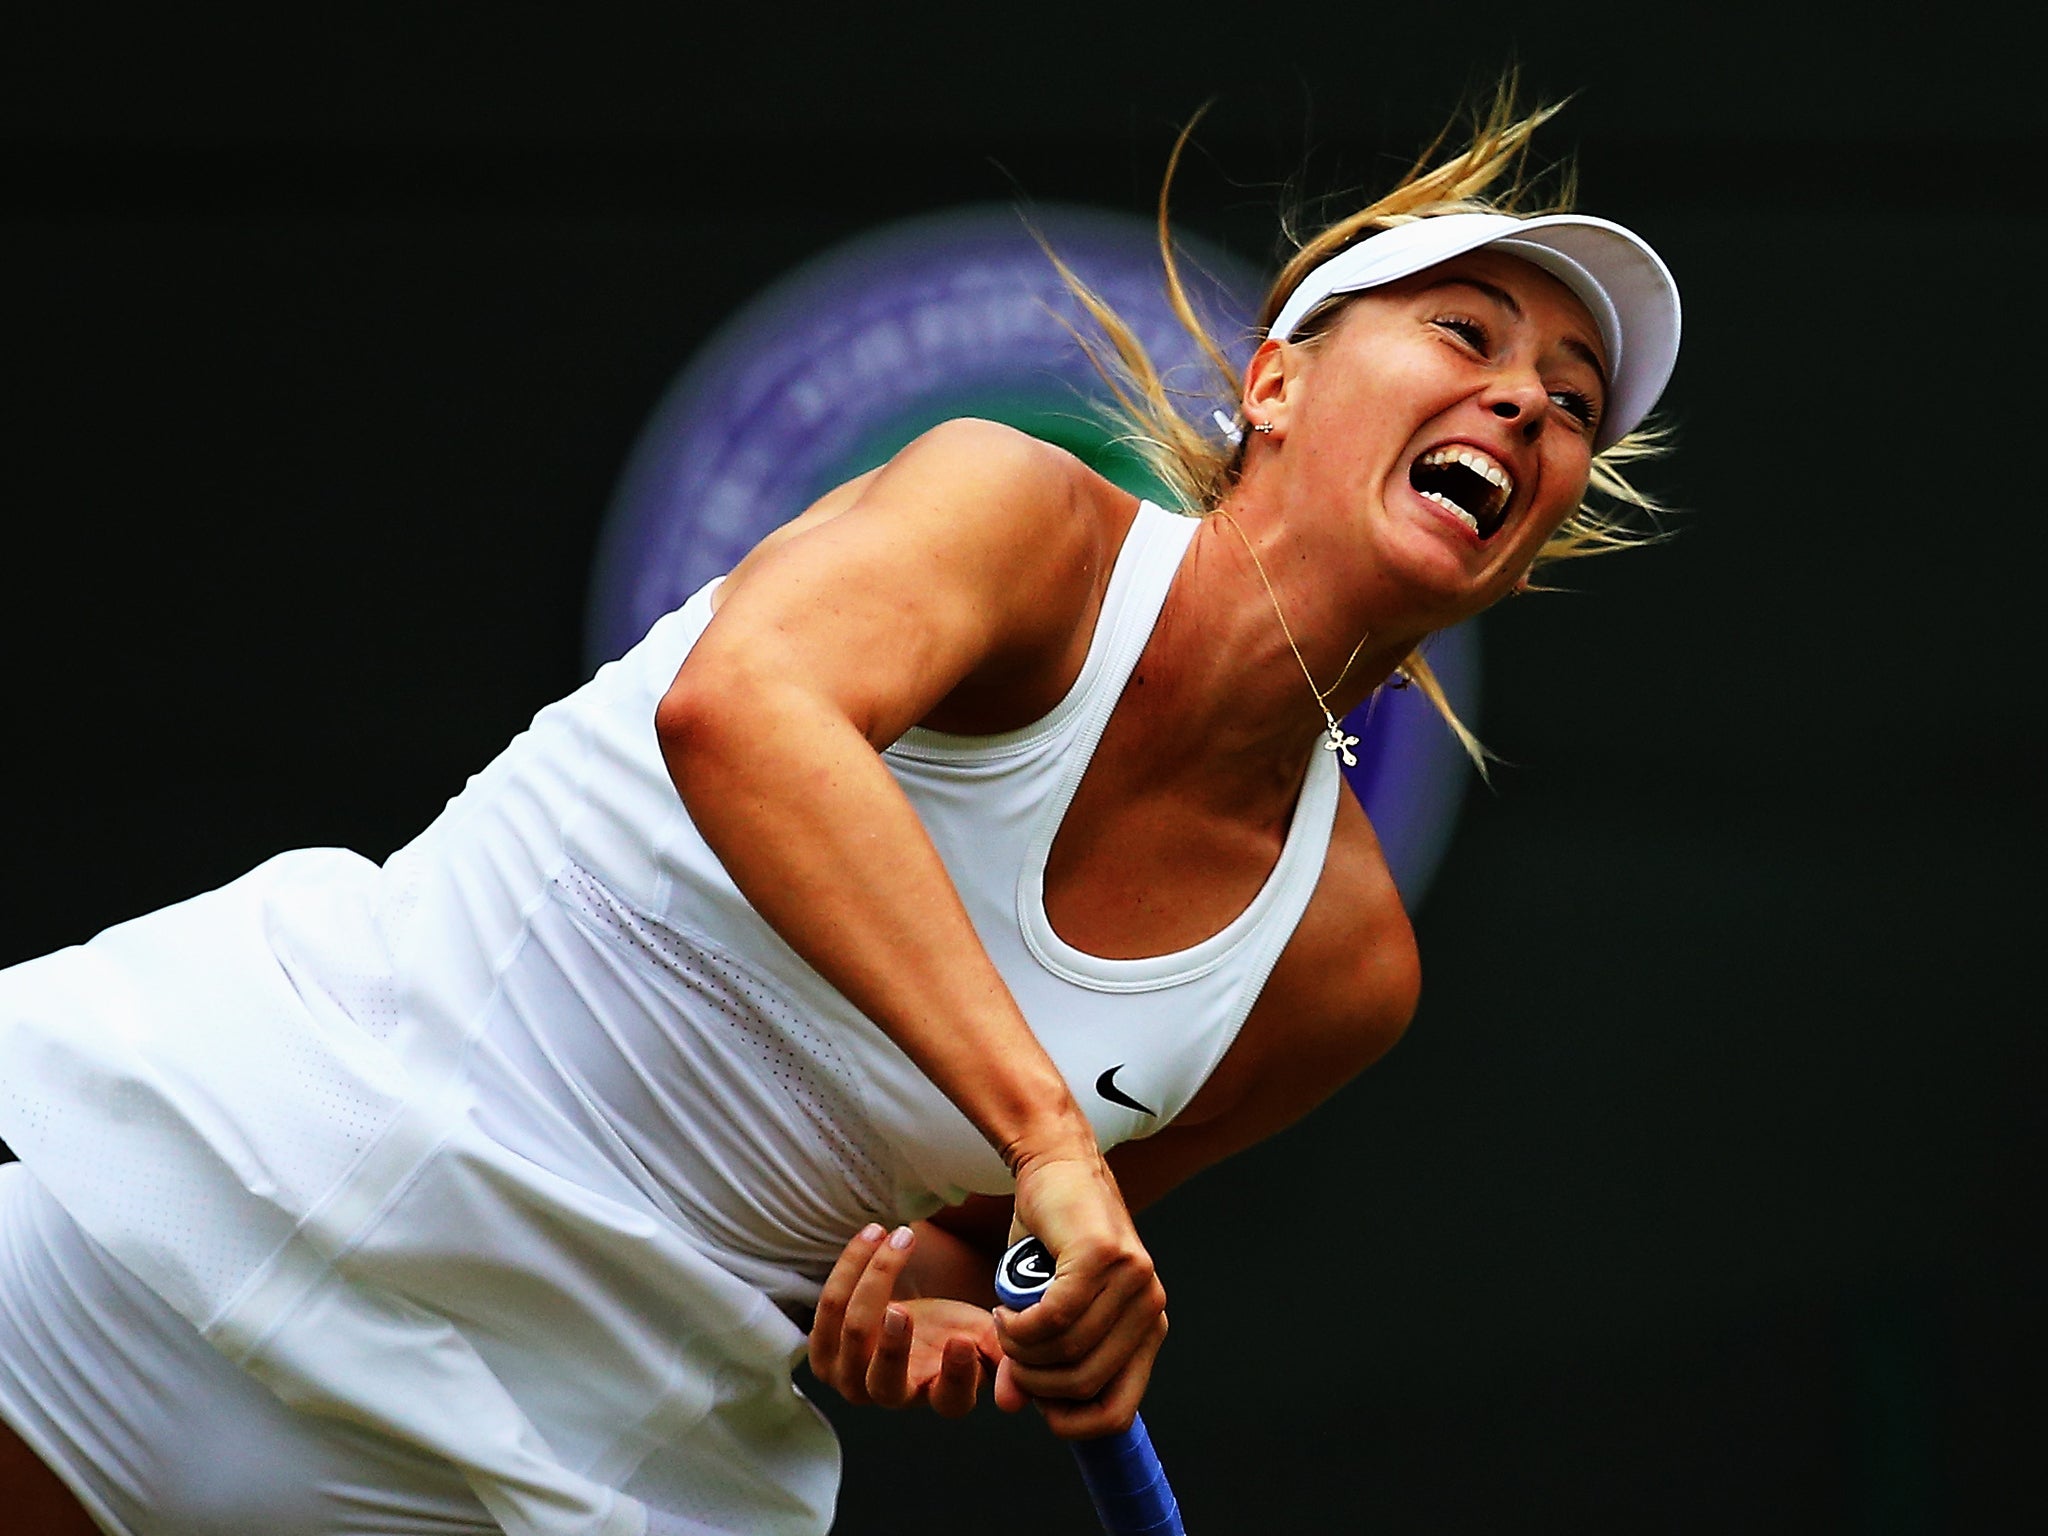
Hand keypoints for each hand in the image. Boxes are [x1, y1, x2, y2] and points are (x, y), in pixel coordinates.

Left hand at [809, 1224, 1000, 1417]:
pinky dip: (851, 1265)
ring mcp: (850, 1378)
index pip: (949, 1400)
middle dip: (892, 1348)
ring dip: (873, 1280)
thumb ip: (1004, 1354)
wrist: (911, 1313)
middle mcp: (891, 1395)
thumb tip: (1017, 1381)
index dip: (956, 1373)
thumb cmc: (949, 1326)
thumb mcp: (982, 1335)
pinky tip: (874, 1234)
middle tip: (901, 1310)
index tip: (962, 1339)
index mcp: (939, 1395)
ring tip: (897, 1237)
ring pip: (852, 1335)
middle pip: (885, 1382)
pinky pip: (829, 1307)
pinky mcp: (823, 1352)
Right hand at [992, 1149, 1167, 1439]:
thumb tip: (1010, 1403)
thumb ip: (1033, 1357)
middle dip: (1035, 1380)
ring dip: (1020, 1348)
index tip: (1038, 1406)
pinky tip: (1003, 1310)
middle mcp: (1150, 1306)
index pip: (1120, 1410)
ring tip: (1003, 1324)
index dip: (1073, 1422)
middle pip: (1085, 1381)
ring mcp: (1132, 1280)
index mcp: (1147, 1328)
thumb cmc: (1052, 1239)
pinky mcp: (1103, 1257)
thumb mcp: (1044, 1307)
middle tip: (1008, 1354)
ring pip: (1067, 1349)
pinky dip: (1020, 1324)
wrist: (1058, 1166)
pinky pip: (1055, 1316)